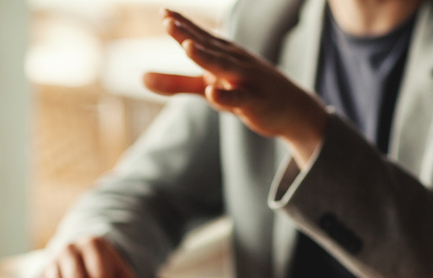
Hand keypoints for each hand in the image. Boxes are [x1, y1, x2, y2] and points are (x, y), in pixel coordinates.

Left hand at [143, 9, 327, 166]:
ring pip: (222, 67)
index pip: (199, 36)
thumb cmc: (244, 91)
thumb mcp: (206, 86)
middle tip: (167, 20)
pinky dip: (225, 95)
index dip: (181, 25)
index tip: (163, 12)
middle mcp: (233, 61)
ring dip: (205, 57)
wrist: (291, 109)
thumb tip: (141, 78)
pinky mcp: (253, 101)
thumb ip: (175, 83)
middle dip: (187, 33)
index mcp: (222, 54)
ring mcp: (245, 79)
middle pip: (207, 46)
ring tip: (187, 46)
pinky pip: (237, 98)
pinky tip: (212, 92)